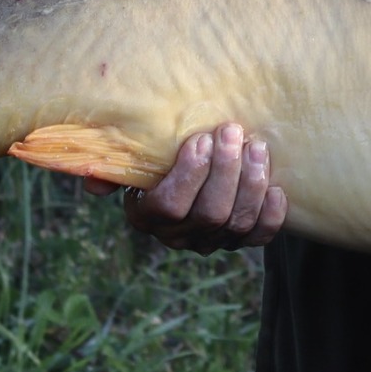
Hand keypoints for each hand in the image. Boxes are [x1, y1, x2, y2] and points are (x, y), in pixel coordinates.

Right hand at [85, 122, 287, 252]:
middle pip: (209, 213)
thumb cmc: (160, 154)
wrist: (197, 164)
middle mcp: (180, 234)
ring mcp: (214, 239)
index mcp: (148, 215)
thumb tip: (93, 181)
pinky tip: (277, 188)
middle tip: (232, 132)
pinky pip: (260, 237)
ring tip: (256, 147)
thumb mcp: (134, 156)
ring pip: (236, 222)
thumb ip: (115, 163)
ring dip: (251, 183)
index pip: (168, 206)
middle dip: (225, 170)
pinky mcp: (242, 239)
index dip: (188, 176)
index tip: (200, 140)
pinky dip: (271, 215)